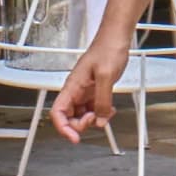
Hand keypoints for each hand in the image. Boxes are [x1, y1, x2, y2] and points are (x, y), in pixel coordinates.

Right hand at [46, 10, 130, 146]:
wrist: (117, 37)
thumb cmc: (108, 48)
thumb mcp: (106, 76)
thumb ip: (102, 100)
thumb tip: (99, 120)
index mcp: (72, 86)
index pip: (58, 112)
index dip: (63, 128)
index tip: (74, 138)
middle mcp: (76, 91)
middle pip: (69, 118)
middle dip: (81, 125)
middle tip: (95, 120)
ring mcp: (85, 91)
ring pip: (82, 115)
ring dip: (94, 120)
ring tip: (105, 114)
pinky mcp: (95, 91)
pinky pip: (94, 109)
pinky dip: (101, 114)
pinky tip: (109, 110)